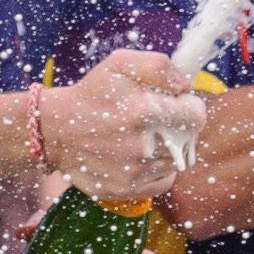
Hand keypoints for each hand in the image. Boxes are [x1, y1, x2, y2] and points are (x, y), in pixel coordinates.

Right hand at [37, 51, 204, 199]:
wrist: (56, 131)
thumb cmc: (92, 95)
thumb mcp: (120, 65)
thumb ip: (159, 66)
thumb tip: (186, 85)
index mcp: (145, 112)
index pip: (197, 116)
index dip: (190, 107)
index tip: (178, 104)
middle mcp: (144, 146)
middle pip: (190, 141)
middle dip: (180, 128)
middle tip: (157, 120)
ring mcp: (137, 171)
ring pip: (178, 161)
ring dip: (169, 148)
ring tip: (145, 136)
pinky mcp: (130, 189)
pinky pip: (164, 180)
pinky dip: (158, 168)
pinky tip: (140, 155)